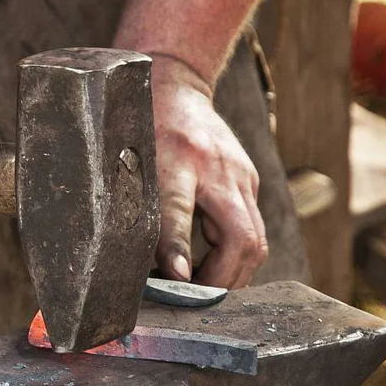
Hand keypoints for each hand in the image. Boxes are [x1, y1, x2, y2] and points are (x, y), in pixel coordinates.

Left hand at [150, 55, 267, 287]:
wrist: (175, 86)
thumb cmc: (143, 126)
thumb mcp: (130, 161)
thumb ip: (136, 207)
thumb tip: (137, 259)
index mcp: (176, 159)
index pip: (177, 211)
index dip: (177, 249)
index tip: (176, 279)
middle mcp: (217, 169)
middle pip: (241, 238)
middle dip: (222, 278)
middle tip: (193, 299)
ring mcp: (241, 175)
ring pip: (255, 240)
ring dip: (233, 274)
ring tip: (200, 289)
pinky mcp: (250, 181)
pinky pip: (252, 229)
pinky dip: (237, 256)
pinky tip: (211, 268)